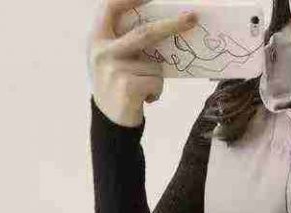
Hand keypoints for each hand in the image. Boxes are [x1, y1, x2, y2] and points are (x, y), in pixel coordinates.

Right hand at [87, 0, 198, 126]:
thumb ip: (126, 42)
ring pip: (155, 64)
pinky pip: (157, 81)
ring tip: (144, 89)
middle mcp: (102, 51)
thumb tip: (163, 27)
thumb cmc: (117, 87)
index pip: (111, 7)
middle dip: (172, 24)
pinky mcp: (127, 86)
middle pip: (144, 32)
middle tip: (193, 18)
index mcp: (97, 38)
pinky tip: (145, 99)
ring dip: (157, 77)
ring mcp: (114, 69)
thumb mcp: (113, 60)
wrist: (109, 124)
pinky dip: (157, 91)